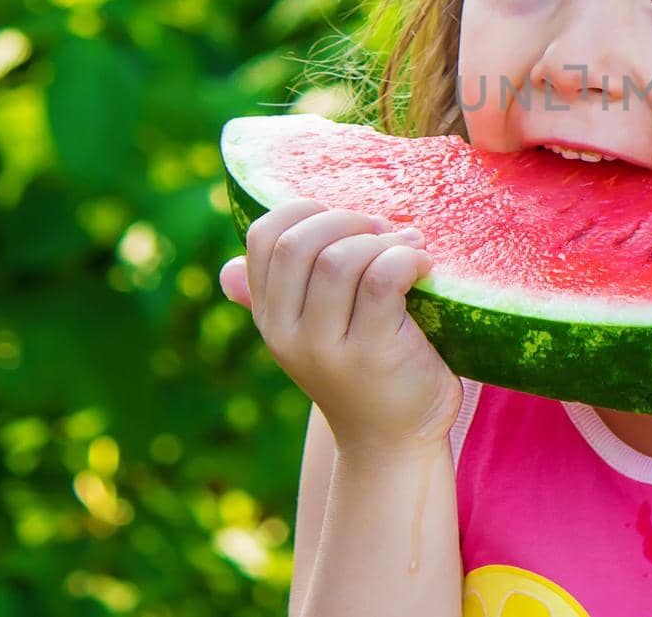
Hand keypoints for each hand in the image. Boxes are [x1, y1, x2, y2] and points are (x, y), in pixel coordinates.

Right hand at [218, 198, 462, 456]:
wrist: (394, 441)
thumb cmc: (364, 374)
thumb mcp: (313, 334)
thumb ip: (283, 298)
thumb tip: (227, 271)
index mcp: (270, 316)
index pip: (262, 237)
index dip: (306, 211)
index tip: (348, 224)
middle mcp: (287, 333)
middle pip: (299, 242)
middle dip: (349, 220)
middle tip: (387, 234)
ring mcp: (327, 348)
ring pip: (340, 259)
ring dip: (384, 241)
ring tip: (411, 252)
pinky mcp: (372, 354)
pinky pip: (382, 279)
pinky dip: (406, 259)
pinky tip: (424, 268)